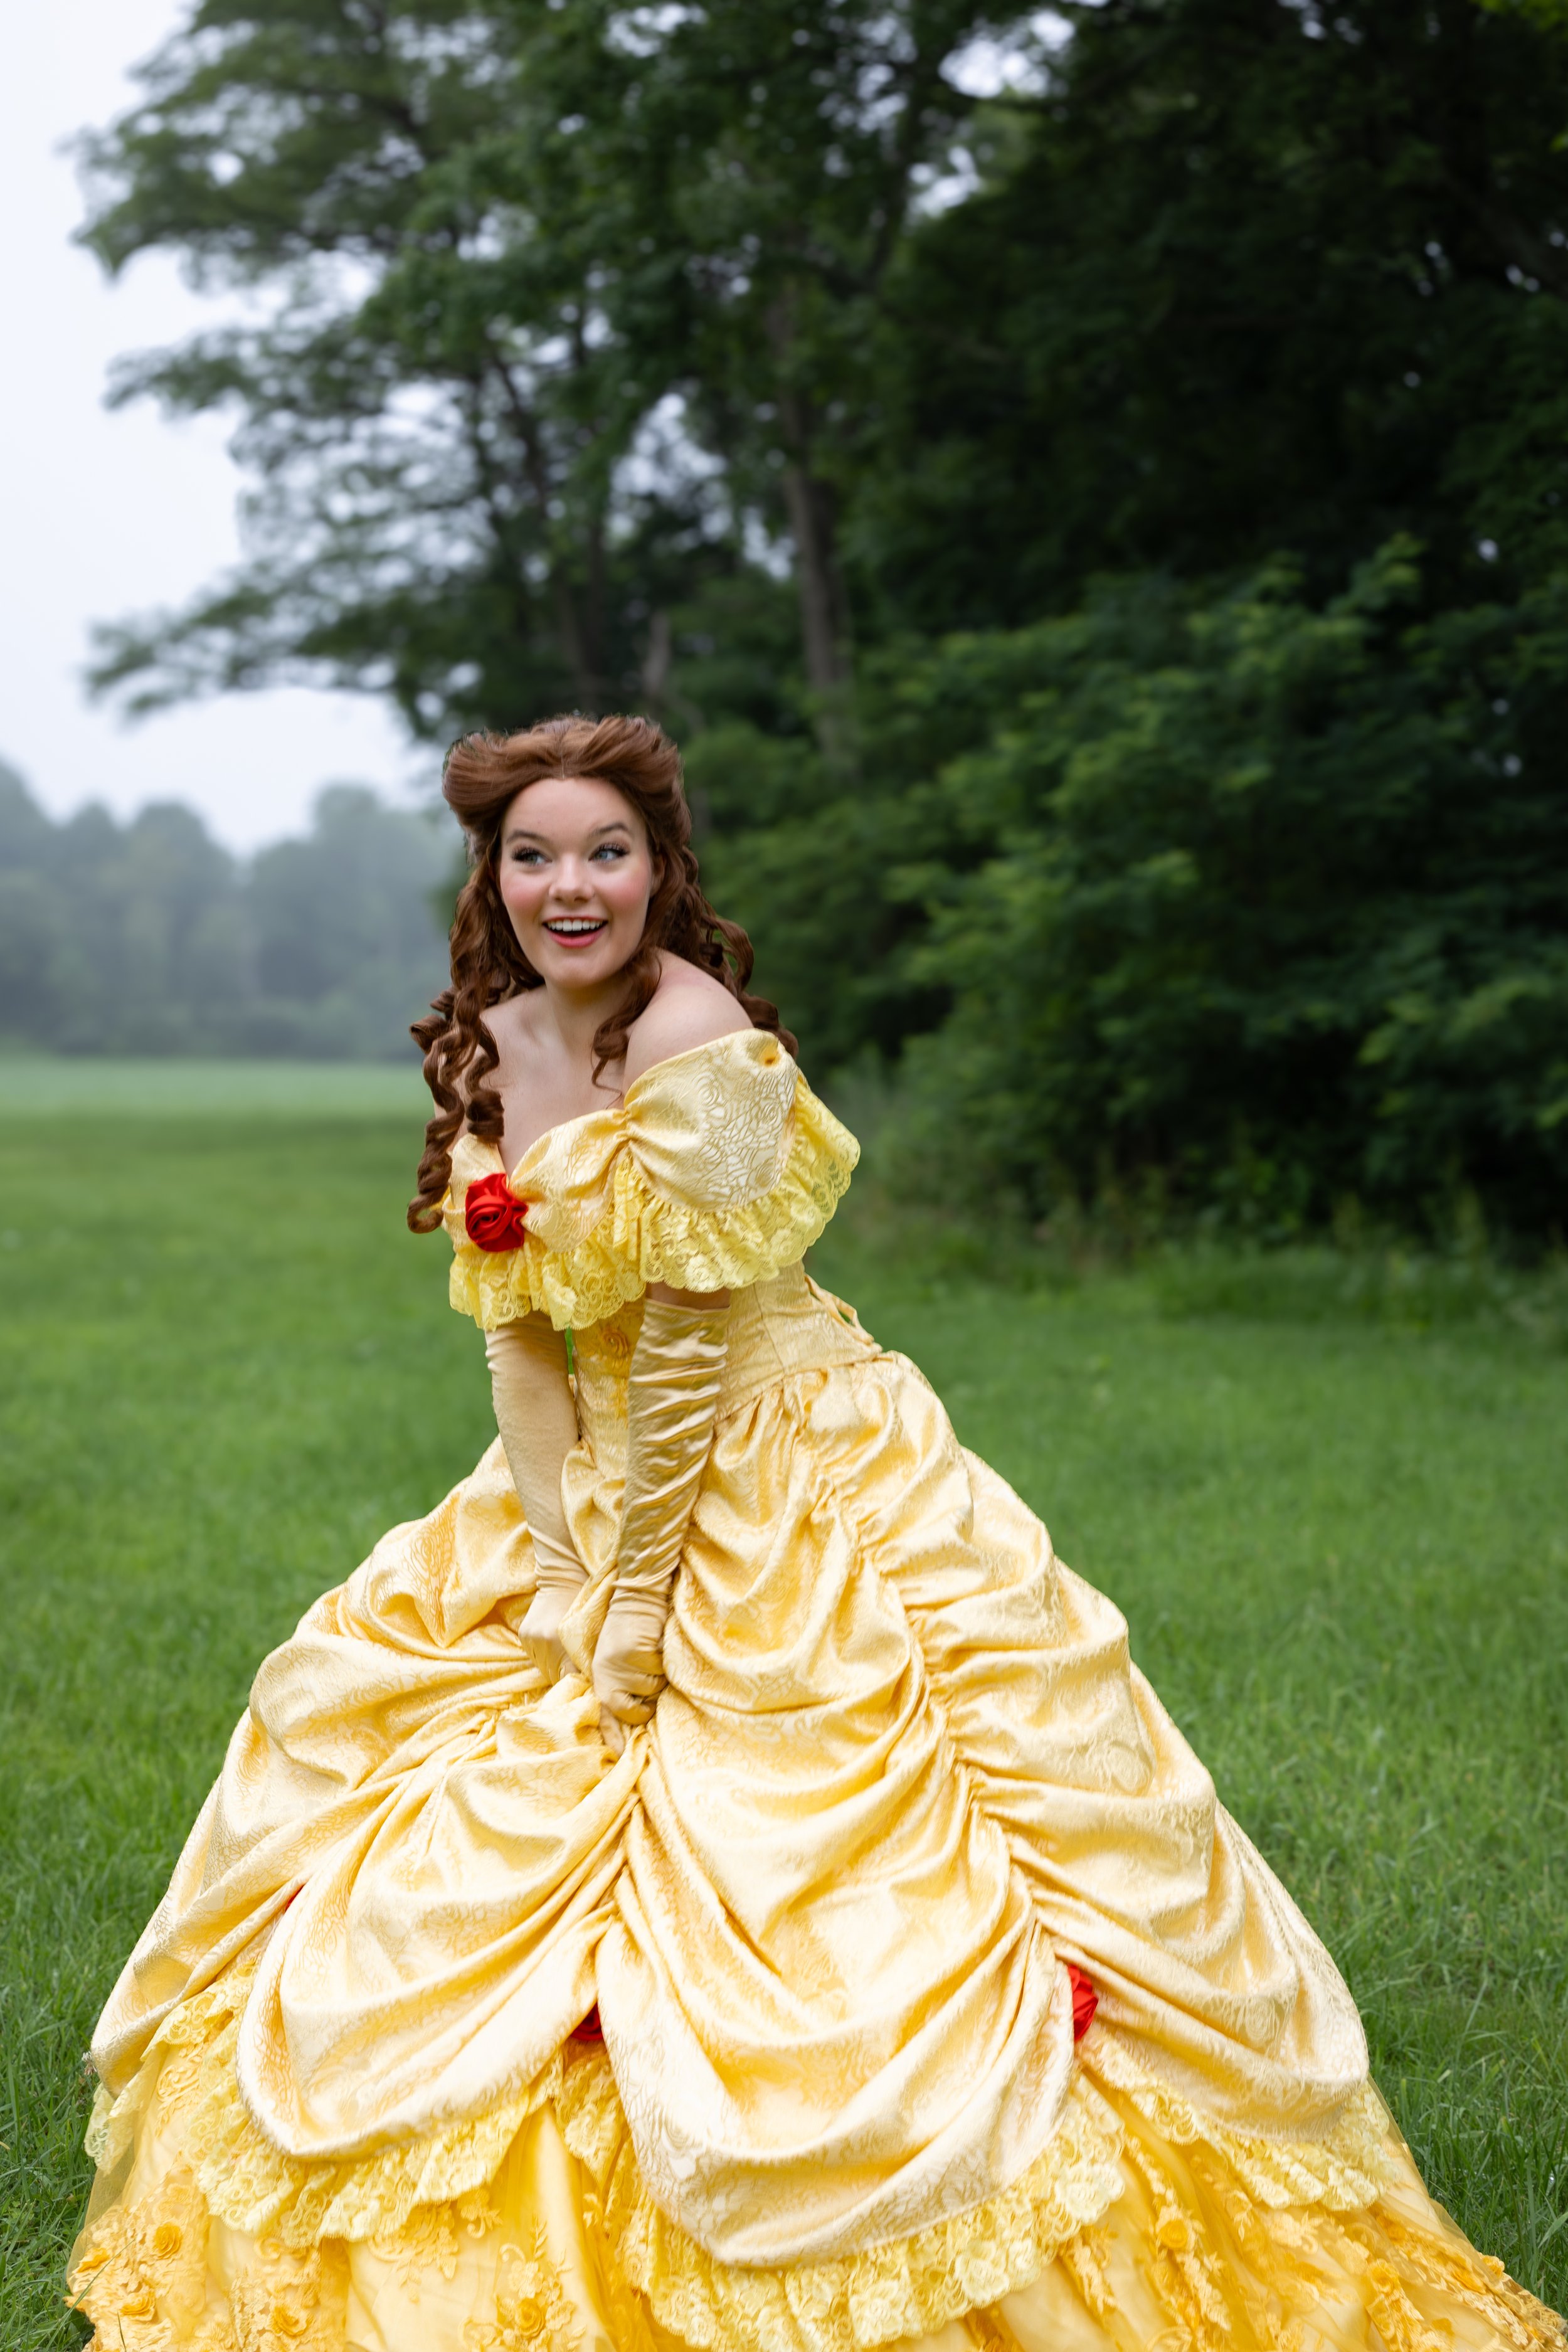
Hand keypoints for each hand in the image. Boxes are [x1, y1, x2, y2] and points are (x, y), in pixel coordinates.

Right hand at [518, 1580, 579, 1682]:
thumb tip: (589, 1684)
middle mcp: (544, 1642)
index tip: (585, 1687)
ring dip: (554, 1667)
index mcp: (564, 1643)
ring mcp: (531, 1638)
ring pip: (543, 1669)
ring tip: (565, 1657)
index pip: (568, 1678)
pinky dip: (544, 1656)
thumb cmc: (586, 1607)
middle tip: (577, 1673)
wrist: (564, 1579)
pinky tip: (553, 1646)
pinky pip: (534, 1657)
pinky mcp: (524, 1635)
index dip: (577, 1684)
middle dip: (565, 1677)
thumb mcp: (592, 1633)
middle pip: (554, 1676)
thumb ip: (588, 1659)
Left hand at [592, 1588, 669, 1756]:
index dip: (617, 1737)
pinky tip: (658, 1647)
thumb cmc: (631, 1629)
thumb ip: (621, 1687)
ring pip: (653, 1690)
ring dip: (659, 1678)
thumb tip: (635, 1720)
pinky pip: (661, 1671)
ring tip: (653, 1657)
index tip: (623, 1756)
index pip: (610, 1715)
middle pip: (635, 1710)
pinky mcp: (637, 1653)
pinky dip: (665, 1663)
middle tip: (652, 1681)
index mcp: (600, 1677)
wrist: (636, 1594)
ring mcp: (622, 1665)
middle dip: (649, 1701)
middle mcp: (606, 1674)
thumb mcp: (617, 1660)